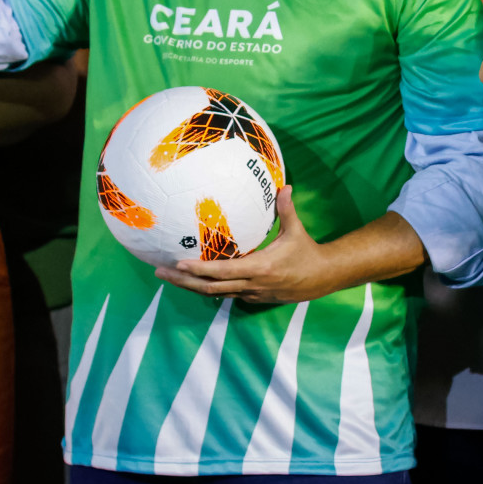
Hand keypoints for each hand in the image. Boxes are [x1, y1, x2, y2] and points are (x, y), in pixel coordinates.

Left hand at [155, 187, 341, 302]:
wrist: (322, 278)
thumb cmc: (307, 252)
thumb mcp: (296, 231)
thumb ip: (286, 209)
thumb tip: (284, 185)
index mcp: (260, 268)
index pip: (223, 272)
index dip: (200, 270)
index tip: (179, 264)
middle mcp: (252, 284)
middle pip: (210, 288)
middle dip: (183, 281)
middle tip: (160, 272)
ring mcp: (251, 294)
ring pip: (214, 294)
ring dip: (191, 286)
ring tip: (169, 276)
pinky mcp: (252, 297)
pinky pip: (225, 294)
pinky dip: (206, 288)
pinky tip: (192, 280)